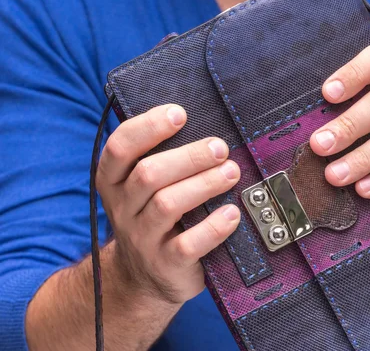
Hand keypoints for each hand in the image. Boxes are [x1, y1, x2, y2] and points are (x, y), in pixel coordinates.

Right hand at [96, 104, 240, 304]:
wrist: (143, 280)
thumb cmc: (153, 219)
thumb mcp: (142, 191)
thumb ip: (161, 161)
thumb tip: (204, 128)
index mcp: (113, 182)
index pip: (119, 148)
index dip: (147, 128)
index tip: (179, 114)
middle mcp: (123, 209)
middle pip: (148, 174)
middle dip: (188, 157)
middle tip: (219, 147)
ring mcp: (142, 239)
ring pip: (167, 205)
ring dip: (204, 184)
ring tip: (231, 172)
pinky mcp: (165, 265)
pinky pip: (188, 244)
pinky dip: (213, 227)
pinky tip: (232, 214)